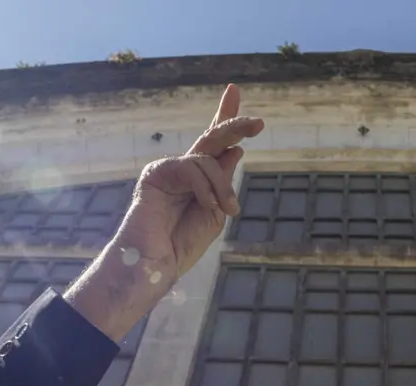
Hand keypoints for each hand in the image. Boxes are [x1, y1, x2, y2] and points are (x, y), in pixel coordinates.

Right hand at [115, 84, 264, 278]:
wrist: (156, 264)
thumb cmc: (182, 244)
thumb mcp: (216, 212)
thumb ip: (223, 182)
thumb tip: (234, 150)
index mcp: (199, 179)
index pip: (214, 144)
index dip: (226, 117)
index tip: (233, 91)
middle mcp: (184, 169)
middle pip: (212, 138)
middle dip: (235, 125)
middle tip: (259, 123)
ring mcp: (169, 170)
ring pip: (207, 160)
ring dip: (223, 186)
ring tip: (227, 210)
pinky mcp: (156, 173)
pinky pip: (192, 169)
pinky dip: (206, 188)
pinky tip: (207, 206)